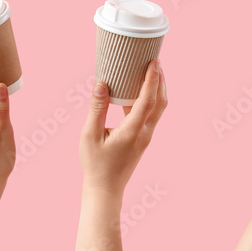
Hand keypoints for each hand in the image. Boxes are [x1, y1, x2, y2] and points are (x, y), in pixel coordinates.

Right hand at [80, 59, 166, 196]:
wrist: (105, 189)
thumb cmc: (95, 164)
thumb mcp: (90, 136)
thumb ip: (96, 109)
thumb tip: (100, 84)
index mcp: (132, 132)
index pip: (148, 100)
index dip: (152, 79)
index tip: (154, 62)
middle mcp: (144, 133)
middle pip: (161, 102)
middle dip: (161, 80)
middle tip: (156, 61)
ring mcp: (146, 136)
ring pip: (158, 108)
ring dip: (157, 89)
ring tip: (151, 71)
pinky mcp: (143, 138)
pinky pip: (151, 114)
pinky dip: (149, 99)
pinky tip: (138, 90)